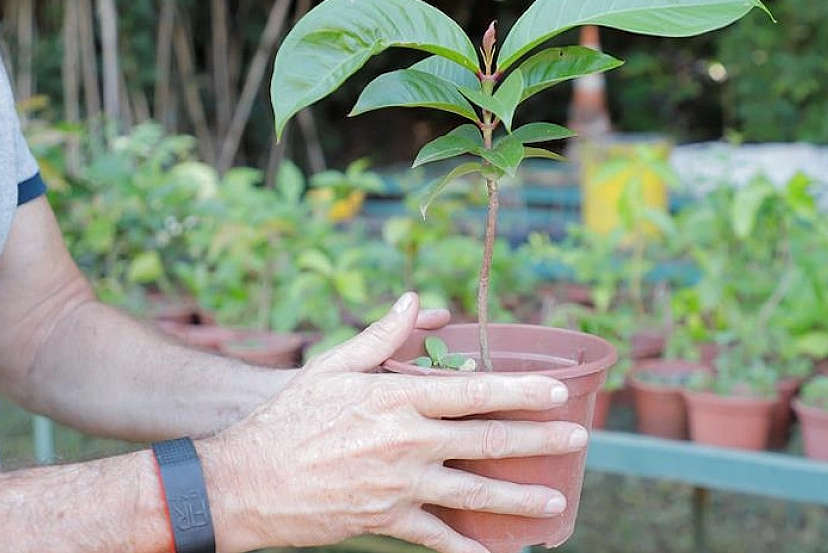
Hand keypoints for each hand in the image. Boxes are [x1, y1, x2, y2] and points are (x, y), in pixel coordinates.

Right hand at [201, 292, 587, 552]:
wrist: (247, 481)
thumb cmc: (289, 418)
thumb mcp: (332, 367)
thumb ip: (381, 335)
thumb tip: (416, 299)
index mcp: (399, 399)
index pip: (475, 391)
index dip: (522, 390)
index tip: (558, 390)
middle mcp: (408, 441)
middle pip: (489, 441)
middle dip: (541, 440)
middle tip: (580, 439)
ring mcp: (400, 485)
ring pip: (474, 492)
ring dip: (520, 499)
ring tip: (556, 502)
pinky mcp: (386, 519)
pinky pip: (437, 537)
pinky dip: (468, 550)